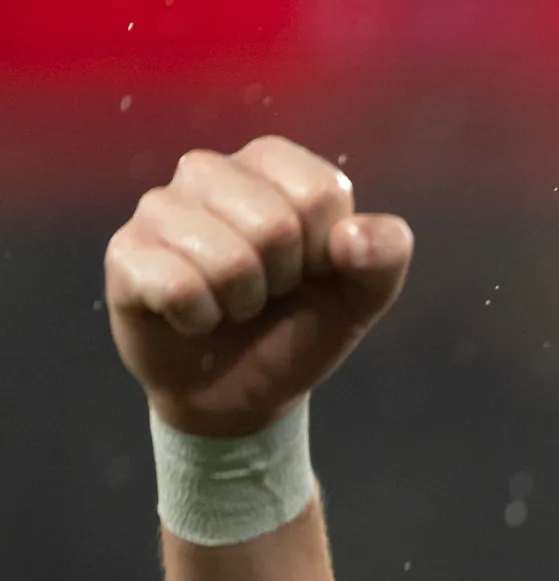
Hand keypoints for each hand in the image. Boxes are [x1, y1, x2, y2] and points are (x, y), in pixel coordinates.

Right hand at [105, 136, 412, 438]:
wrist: (244, 389)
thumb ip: (385, 255)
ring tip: (232, 304)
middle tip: (268, 292)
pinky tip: (194, 317)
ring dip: (243, 303)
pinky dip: (200, 320)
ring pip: (228, 260)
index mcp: (272, 165)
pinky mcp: (125, 252)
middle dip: (285, 280)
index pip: (320, 191)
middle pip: (275, 225)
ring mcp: (158, 207)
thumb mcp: (361, 296)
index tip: (312, 271)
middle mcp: (209, 170)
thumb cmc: (299, 325)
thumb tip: (351, 237)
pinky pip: (177, 288)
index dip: (328, 252)